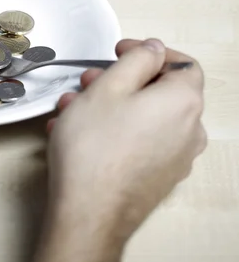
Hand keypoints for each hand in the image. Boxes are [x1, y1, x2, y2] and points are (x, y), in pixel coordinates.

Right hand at [30, 39, 205, 261]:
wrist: (89, 212)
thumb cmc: (95, 150)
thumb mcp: (108, 87)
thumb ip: (137, 59)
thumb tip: (153, 49)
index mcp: (183, 102)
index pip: (180, 63)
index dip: (148, 51)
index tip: (120, 51)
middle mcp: (188, 130)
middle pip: (159, 92)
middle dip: (120, 81)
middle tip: (89, 81)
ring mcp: (175, 158)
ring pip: (144, 118)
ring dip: (110, 107)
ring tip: (73, 110)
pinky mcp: (158, 178)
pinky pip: (139, 142)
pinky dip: (115, 131)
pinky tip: (79, 136)